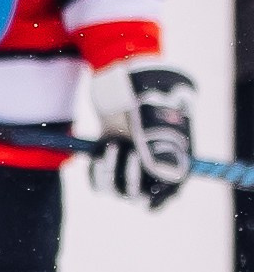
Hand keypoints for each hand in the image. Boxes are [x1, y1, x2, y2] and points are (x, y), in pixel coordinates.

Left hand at [88, 59, 195, 208]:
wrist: (122, 73)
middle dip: (132, 181)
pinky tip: (100, 149)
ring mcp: (130, 160)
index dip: (161, 199)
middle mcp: (153, 160)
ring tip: (112, 144)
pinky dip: (97, 173)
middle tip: (129, 152)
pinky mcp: (109, 159)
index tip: (148, 197)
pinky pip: (100, 183)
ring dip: (111, 174)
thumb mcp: (151, 115)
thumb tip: (163, 175)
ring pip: (118, 191)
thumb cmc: (145, 90)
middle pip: (142, 196)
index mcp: (175, 151)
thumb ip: (158, 144)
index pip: (171, 189)